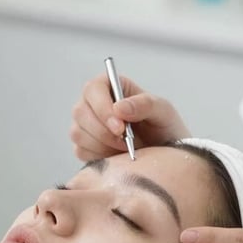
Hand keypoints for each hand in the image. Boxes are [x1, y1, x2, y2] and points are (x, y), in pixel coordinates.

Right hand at [70, 74, 189, 160]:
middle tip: (126, 143)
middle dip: (103, 131)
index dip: (102, 108)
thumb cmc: (164, 127)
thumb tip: (119, 107)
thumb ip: (145, 104)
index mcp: (110, 86)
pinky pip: (81, 151)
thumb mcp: (163, 111)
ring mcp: (85, 125)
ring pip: (78, 133)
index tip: (120, 127)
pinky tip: (117, 156)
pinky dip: (99, 156)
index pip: (93, 89)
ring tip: (126, 148)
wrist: (164, 154)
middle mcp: (93, 103)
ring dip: (103, 145)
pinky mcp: (83, 146)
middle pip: (80, 112)